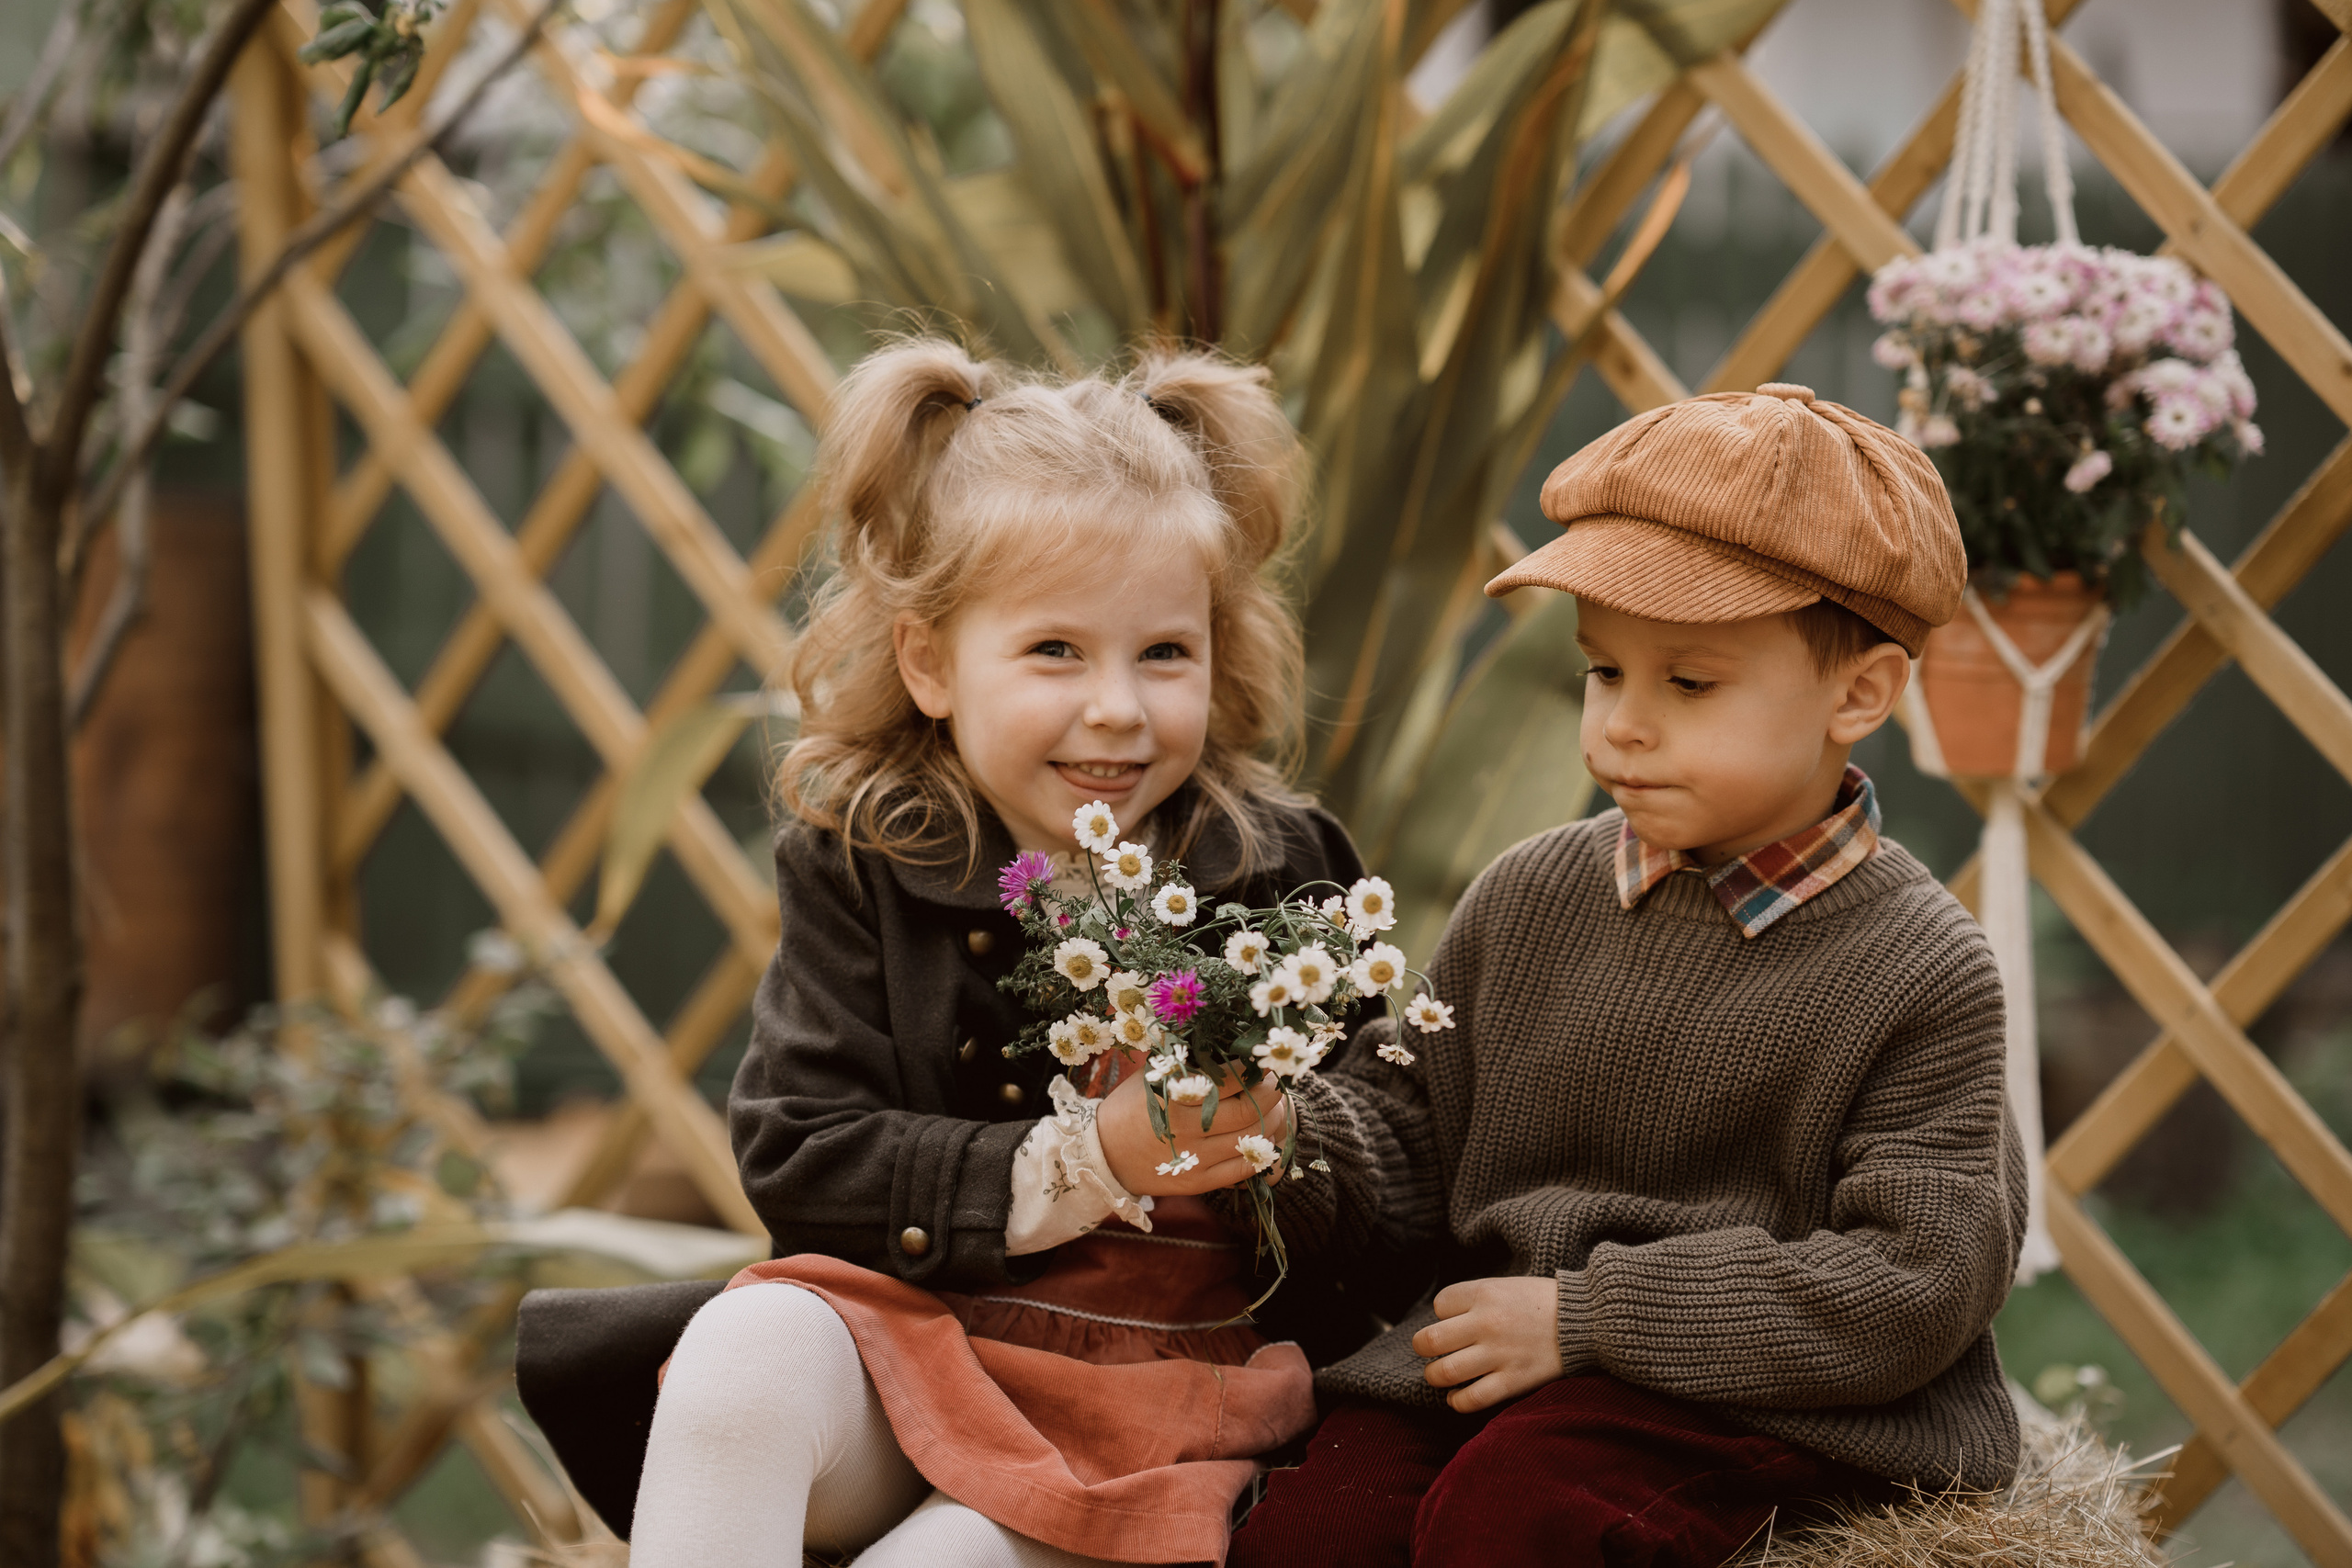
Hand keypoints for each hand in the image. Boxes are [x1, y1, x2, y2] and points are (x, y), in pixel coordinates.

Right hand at [1098, 1065, 1289, 1196]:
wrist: (1105, 1154)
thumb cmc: (1131, 1106)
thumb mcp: (1153, 1076)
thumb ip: (1189, 1063)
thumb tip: (1229, 1044)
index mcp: (1174, 1096)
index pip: (1229, 1080)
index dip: (1253, 1070)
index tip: (1260, 1062)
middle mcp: (1186, 1129)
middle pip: (1249, 1110)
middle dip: (1271, 1093)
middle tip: (1274, 1083)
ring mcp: (1195, 1159)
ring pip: (1253, 1139)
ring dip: (1272, 1119)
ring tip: (1274, 1107)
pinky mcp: (1199, 1183)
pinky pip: (1245, 1168)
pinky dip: (1262, 1151)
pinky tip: (1264, 1137)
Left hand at [1411, 1276, 1563, 1412]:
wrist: (1587, 1321)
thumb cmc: (1543, 1302)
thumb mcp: (1505, 1286)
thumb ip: (1474, 1300)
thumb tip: (1443, 1321)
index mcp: (1484, 1293)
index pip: (1439, 1305)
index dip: (1443, 1314)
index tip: (1456, 1321)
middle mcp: (1486, 1323)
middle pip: (1429, 1340)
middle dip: (1423, 1347)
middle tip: (1431, 1351)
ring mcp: (1499, 1354)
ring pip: (1444, 1372)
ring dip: (1435, 1376)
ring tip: (1441, 1375)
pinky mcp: (1512, 1381)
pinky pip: (1471, 1399)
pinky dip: (1456, 1401)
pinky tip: (1457, 1396)